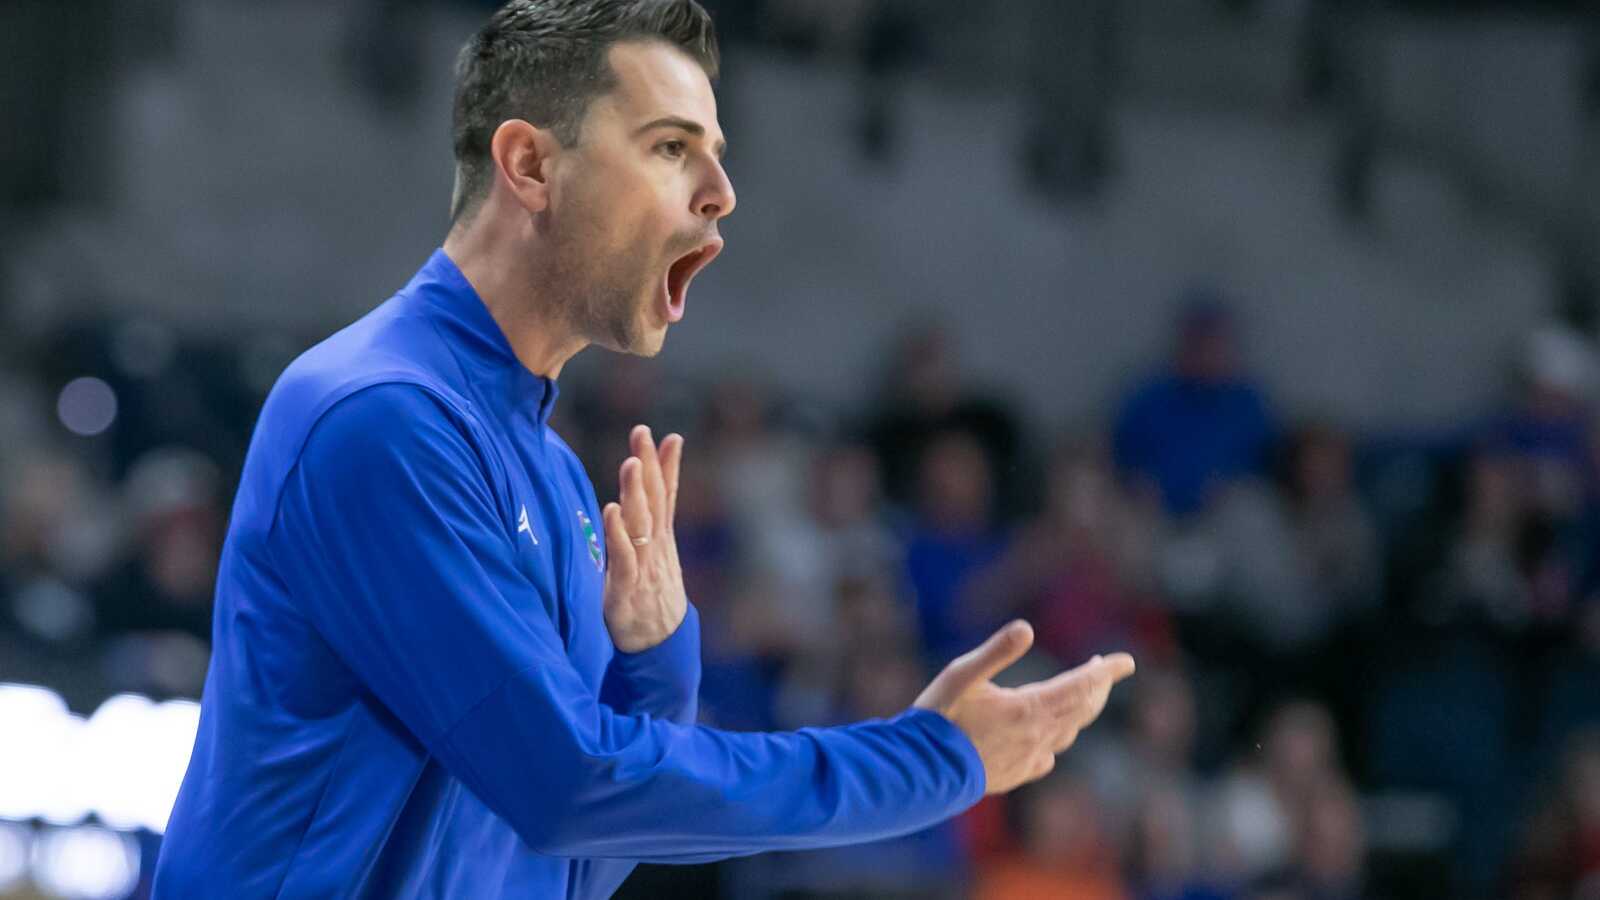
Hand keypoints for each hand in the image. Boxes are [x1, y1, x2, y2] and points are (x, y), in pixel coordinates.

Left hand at [601, 425, 687, 652]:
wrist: (662, 650)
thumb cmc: (652, 598)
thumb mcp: (656, 558)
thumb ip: (649, 527)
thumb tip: (636, 496)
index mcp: (662, 539)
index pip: (666, 496)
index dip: (667, 466)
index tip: (668, 436)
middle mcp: (657, 549)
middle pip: (655, 501)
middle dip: (650, 465)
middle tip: (643, 433)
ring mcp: (645, 568)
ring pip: (642, 524)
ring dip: (636, 492)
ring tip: (632, 462)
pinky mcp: (627, 590)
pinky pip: (624, 559)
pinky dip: (619, 534)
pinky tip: (612, 511)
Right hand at [914, 621, 1134, 794]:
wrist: (922, 770)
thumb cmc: (940, 717)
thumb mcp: (962, 673)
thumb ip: (996, 651)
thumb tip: (1027, 628)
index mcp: (1029, 708)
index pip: (1081, 686)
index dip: (1105, 672)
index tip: (1127, 661)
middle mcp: (1037, 735)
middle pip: (1081, 709)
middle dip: (1098, 688)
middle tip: (1105, 669)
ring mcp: (1027, 758)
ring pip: (1068, 732)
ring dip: (1080, 711)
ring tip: (1081, 696)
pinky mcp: (1014, 774)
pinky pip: (1047, 757)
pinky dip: (1056, 741)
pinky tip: (1049, 744)